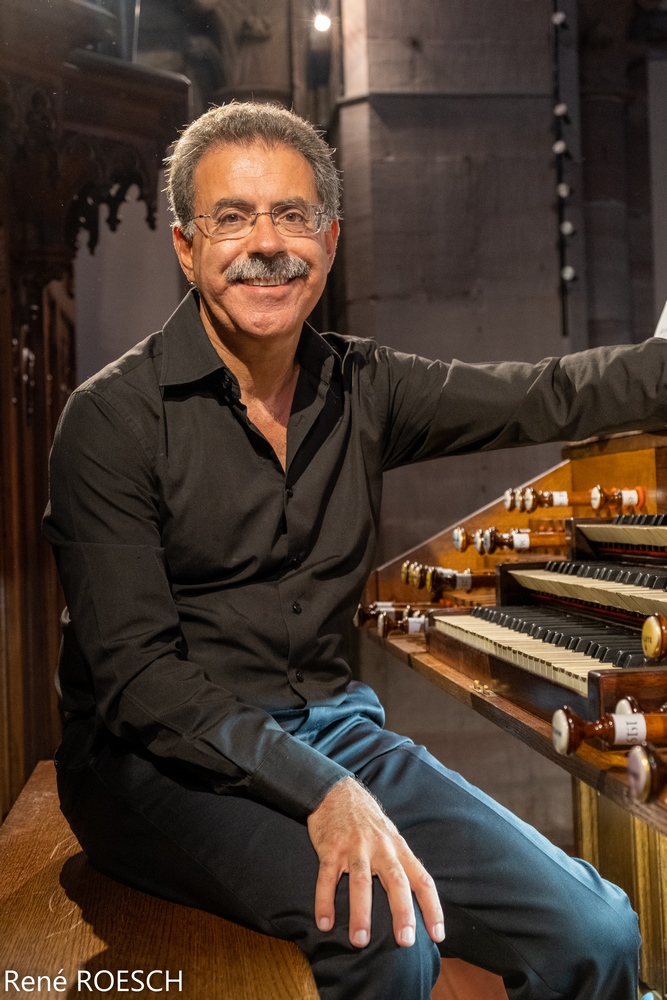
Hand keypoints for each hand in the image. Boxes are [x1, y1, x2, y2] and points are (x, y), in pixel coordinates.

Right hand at [306, 776, 444, 948]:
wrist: (335, 791)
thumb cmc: (366, 819)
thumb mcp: (390, 836)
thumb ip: (400, 863)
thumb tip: (415, 899)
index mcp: (398, 848)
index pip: (422, 879)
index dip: (432, 907)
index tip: (437, 935)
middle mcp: (380, 848)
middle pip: (396, 881)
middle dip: (402, 911)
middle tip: (405, 940)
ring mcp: (354, 847)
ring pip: (361, 882)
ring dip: (361, 912)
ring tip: (360, 940)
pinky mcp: (330, 848)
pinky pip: (327, 877)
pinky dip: (325, 900)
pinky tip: (325, 922)